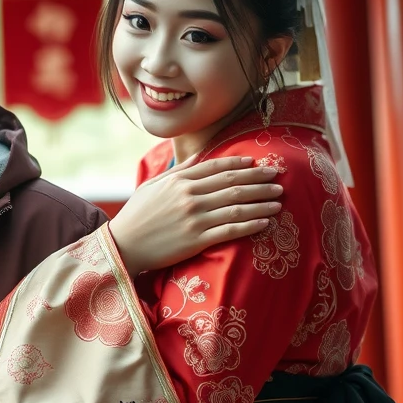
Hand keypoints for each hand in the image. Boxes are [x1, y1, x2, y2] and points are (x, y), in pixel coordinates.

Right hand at [108, 155, 282, 276]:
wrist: (123, 245)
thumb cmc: (136, 215)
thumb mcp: (152, 186)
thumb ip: (177, 172)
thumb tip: (197, 157)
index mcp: (178, 180)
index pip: (216, 167)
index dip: (240, 165)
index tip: (257, 164)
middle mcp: (189, 196)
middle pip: (232, 184)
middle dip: (259, 180)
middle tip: (278, 178)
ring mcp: (194, 218)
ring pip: (237, 206)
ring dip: (261, 202)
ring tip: (279, 200)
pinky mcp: (197, 239)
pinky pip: (231, 230)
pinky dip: (251, 224)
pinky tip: (265, 222)